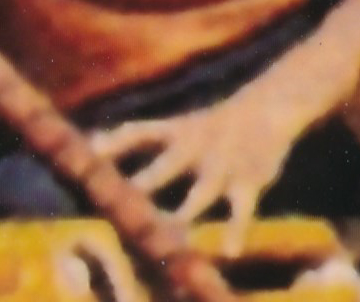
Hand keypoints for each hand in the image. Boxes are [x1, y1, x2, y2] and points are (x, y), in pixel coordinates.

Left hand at [98, 62, 329, 226]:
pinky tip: (229, 251)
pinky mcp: (249, 183)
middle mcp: (196, 147)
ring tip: (170, 230)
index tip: (91, 156)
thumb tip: (93, 141)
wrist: (267, 108)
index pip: (140, 133)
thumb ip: (136, 135)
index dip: (116, 144)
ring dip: (186, 211)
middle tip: (124, 200)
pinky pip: (242, 210)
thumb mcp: (174, 125)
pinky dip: (236, 230)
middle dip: (147, 181)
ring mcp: (222, 166)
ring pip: (202, 192)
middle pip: (168, 165)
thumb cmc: (210, 124)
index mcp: (176, 131)